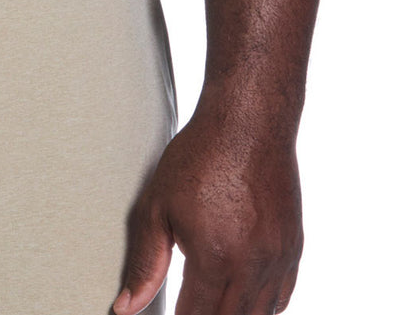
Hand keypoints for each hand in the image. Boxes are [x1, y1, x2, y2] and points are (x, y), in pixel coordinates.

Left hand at [112, 104, 302, 314]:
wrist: (248, 124)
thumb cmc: (199, 158)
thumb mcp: (157, 206)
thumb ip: (143, 262)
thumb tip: (126, 308)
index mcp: (214, 258)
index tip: (170, 313)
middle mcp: (252, 266)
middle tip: (188, 305)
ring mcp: (278, 260)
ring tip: (210, 303)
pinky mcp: (293, 249)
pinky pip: (281, 297)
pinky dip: (261, 306)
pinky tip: (241, 297)